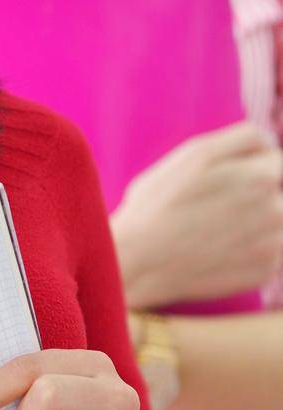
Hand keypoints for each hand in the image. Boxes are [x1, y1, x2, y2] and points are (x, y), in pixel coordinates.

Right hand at [111, 121, 282, 306]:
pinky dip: (252, 249)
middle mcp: (274, 208)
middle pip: (277, 189)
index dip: (246, 163)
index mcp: (260, 175)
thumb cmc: (159, 203)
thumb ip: (243, 140)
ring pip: (276, 219)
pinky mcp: (267, 269)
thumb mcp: (196, 154)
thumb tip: (272, 144)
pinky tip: (221, 250)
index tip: (222, 178)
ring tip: (217, 228)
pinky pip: (271, 249)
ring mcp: (273, 242)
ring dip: (257, 221)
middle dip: (253, 193)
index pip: (274, 157)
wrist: (139, 260)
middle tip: (215, 206)